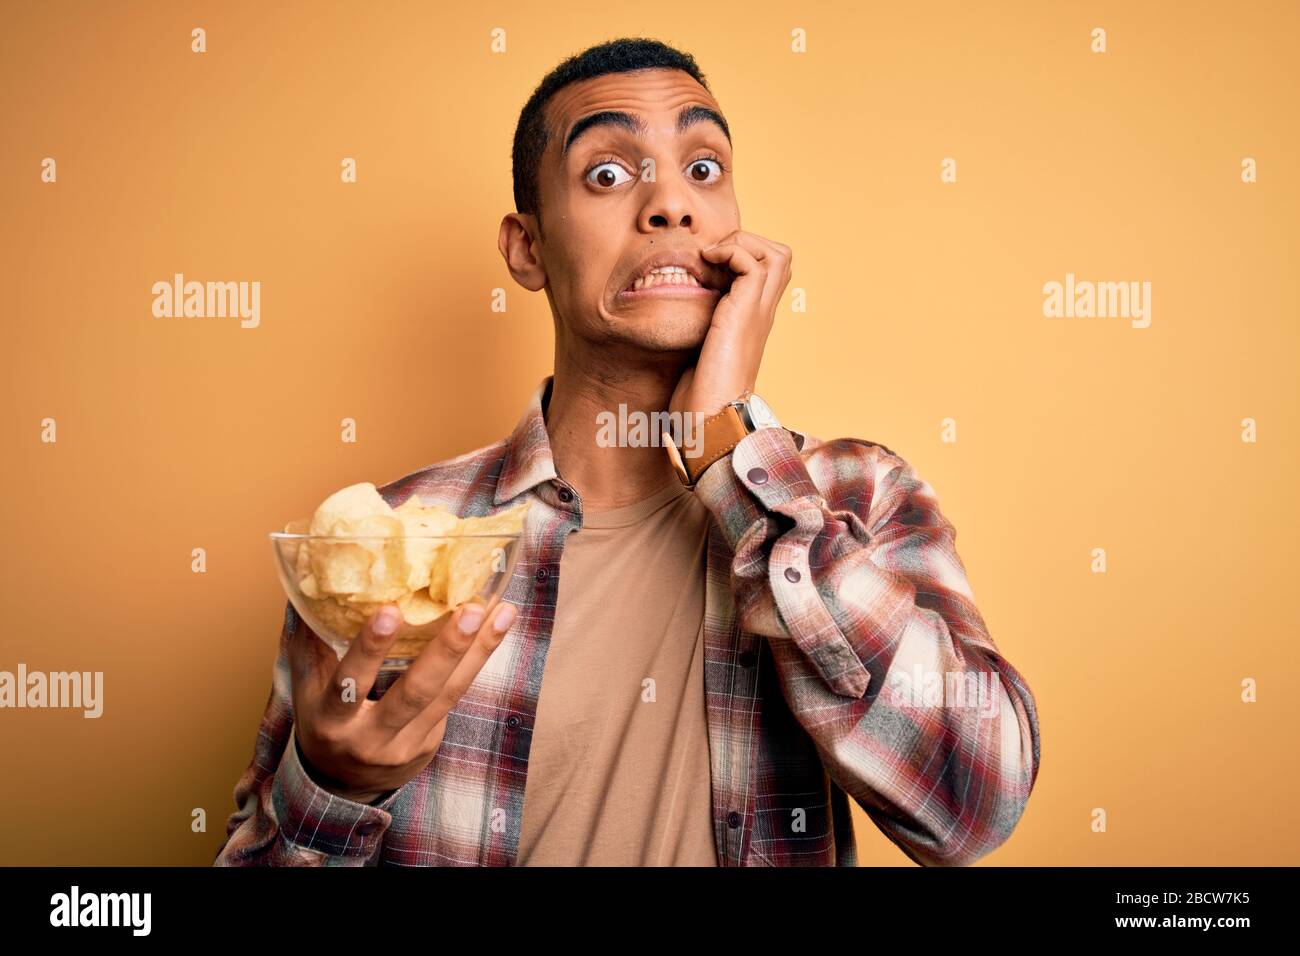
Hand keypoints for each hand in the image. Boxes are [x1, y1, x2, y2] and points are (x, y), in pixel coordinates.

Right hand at [289, 600, 516, 803]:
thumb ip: (311, 644)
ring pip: (449, 694)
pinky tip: (495, 629)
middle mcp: (371, 737)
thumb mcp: (307, 689)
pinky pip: (455, 698)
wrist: (341, 785)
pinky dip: (477, 661)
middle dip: (446, 650)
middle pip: (415, 693)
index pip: (350, 683)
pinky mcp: (431, 744)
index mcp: (332, 720)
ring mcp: (406, 745)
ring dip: (480, 650)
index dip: (370, 649)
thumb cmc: (324, 720)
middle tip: (471, 610)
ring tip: (503, 613)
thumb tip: (312, 585)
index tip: (391, 610)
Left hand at [669, 230, 791, 419]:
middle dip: (748, 243)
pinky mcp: (744, 312)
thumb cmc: (700, 396)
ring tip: (712, 259)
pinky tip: (706, 266)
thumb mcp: (700, 350)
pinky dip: (730, 252)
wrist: (708, 417)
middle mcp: (761, 313)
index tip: (709, 266)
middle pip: (781, 256)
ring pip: (776, 253)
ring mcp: (757, 312)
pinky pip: (751, 261)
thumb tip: (677, 310)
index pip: (766, 270)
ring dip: (741, 244)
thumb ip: (700, 326)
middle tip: (715, 258)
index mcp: (752, 320)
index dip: (742, 255)